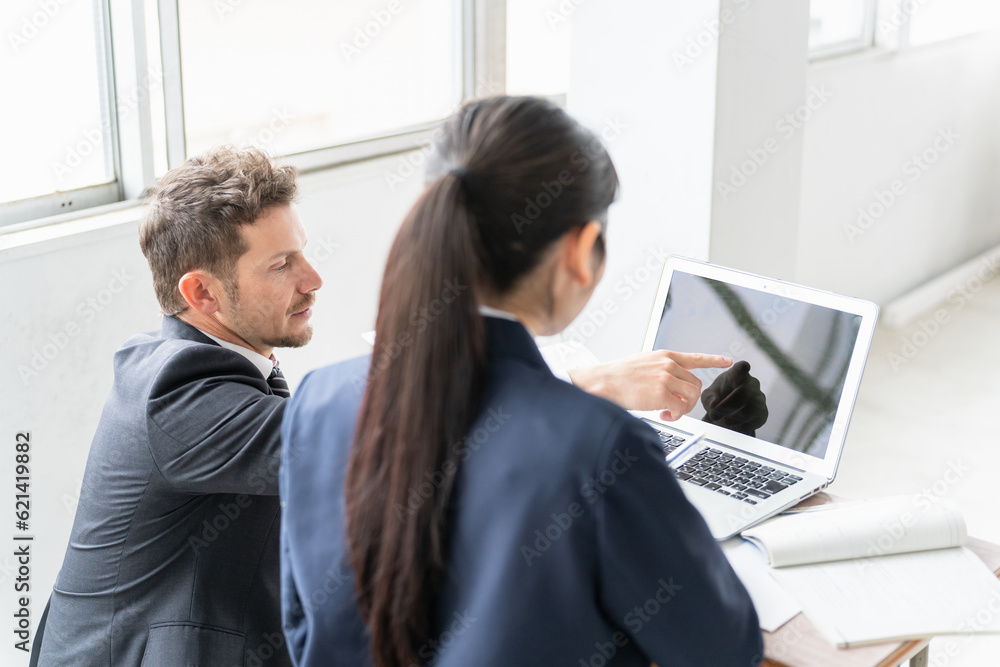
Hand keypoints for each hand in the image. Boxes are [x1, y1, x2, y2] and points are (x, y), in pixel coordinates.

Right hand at [568, 350, 732, 419]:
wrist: (603, 381)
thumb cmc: (619, 376)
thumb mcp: (644, 364)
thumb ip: (662, 370)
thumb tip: (673, 387)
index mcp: (665, 356)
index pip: (695, 358)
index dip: (714, 360)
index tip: (727, 360)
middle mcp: (669, 364)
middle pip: (696, 385)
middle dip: (689, 399)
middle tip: (675, 407)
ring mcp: (666, 378)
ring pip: (691, 397)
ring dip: (683, 408)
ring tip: (668, 411)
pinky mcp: (662, 393)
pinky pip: (681, 409)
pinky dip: (676, 416)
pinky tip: (663, 415)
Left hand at [700, 360, 768, 435]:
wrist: (726, 414)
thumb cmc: (717, 398)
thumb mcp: (708, 397)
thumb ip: (708, 398)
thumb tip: (714, 404)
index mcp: (736, 375)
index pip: (742, 368)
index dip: (744, 367)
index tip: (745, 366)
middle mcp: (751, 383)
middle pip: (743, 391)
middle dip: (726, 405)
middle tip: (713, 414)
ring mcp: (759, 398)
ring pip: (749, 407)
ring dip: (731, 417)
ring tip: (721, 421)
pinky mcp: (763, 413)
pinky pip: (753, 420)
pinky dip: (739, 425)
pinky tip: (731, 425)